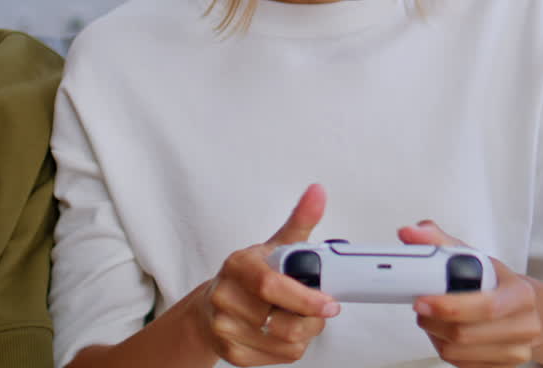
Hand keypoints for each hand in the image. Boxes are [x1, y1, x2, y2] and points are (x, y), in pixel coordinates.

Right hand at [200, 184, 340, 365]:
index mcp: (238, 265)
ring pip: (287, 343)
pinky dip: (291, 347)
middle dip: (312, 318)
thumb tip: (318, 192)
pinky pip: (280, 358)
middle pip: (283, 321)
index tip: (330, 303)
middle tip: (319, 309)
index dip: (305, 298)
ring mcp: (225, 328)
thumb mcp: (274, 246)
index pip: (271, 285)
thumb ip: (300, 221)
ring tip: (300, 317)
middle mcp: (225, 297)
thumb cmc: (249, 277)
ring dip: (305, 333)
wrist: (211, 309)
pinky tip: (284, 332)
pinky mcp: (232, 354)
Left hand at [399, 220, 539, 367]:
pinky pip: (459, 364)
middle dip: (433, 320)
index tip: (420, 299)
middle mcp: (525, 327)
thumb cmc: (497, 282)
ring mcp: (515, 352)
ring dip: (434, 335)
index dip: (447, 306)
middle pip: (466, 334)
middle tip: (419, 306)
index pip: (485, 307)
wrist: (527, 310)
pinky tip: (443, 332)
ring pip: (457, 352)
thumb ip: (440, 242)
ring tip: (431, 317)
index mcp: (521, 295)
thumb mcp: (475, 257)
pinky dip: (443, 347)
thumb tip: (411, 232)